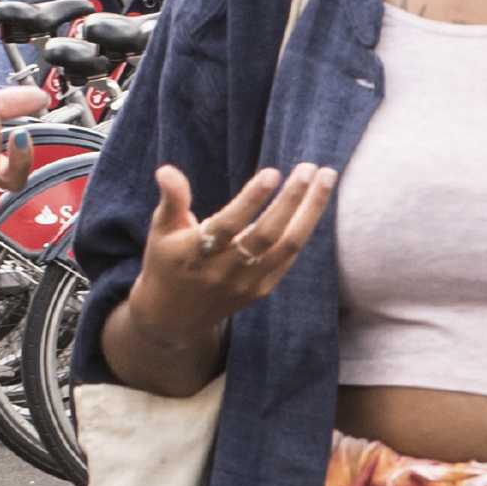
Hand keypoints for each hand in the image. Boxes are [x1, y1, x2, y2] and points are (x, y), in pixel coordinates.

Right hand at [124, 160, 335, 349]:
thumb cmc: (167, 263)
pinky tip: (313, 203)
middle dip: (292, 201)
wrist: (174, 316)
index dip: (251, 200)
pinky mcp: (261, 290)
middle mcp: (224, 271)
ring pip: (287, 246)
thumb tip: (166, 170)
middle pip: (266, 236)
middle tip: (309, 169)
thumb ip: (171, 200)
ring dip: (310, 211)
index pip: (228, 225)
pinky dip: (302, 229)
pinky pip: (288, 257)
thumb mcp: (161, 231)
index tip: (272, 173)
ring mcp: (246, 283)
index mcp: (196, 253)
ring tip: (326, 178)